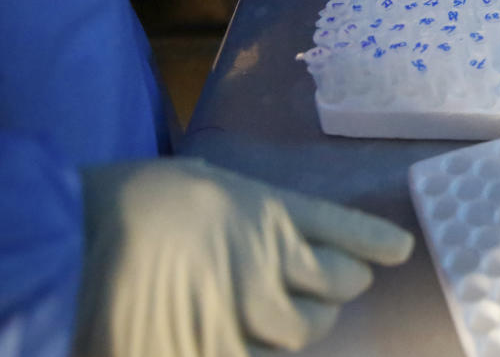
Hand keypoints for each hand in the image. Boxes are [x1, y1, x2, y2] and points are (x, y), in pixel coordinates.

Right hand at [74, 157, 413, 356]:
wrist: (76, 242)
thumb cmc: (140, 201)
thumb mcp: (213, 186)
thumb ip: (262, 212)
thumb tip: (291, 235)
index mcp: (271, 214)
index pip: (348, 232)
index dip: (376, 242)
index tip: (397, 250)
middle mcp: (274, 263)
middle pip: (340, 286)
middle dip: (338, 283)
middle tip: (324, 284)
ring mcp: (250, 314)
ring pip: (307, 329)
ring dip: (304, 320)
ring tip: (284, 312)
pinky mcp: (220, 352)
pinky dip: (265, 346)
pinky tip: (250, 333)